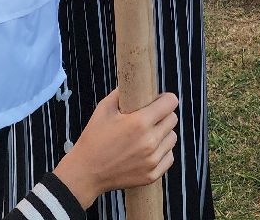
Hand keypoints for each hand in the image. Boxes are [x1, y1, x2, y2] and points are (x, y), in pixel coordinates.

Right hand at [51, 90, 179, 208]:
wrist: (86, 172)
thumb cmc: (94, 139)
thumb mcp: (103, 109)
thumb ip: (121, 93)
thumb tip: (133, 84)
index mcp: (140, 122)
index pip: (170, 103)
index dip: (165, 99)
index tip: (158, 101)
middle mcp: (150, 141)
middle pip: (173, 120)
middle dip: (163, 115)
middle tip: (150, 118)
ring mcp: (152, 160)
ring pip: (172, 139)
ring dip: (163, 134)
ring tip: (148, 135)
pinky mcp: (152, 175)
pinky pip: (169, 157)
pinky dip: (162, 153)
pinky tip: (148, 151)